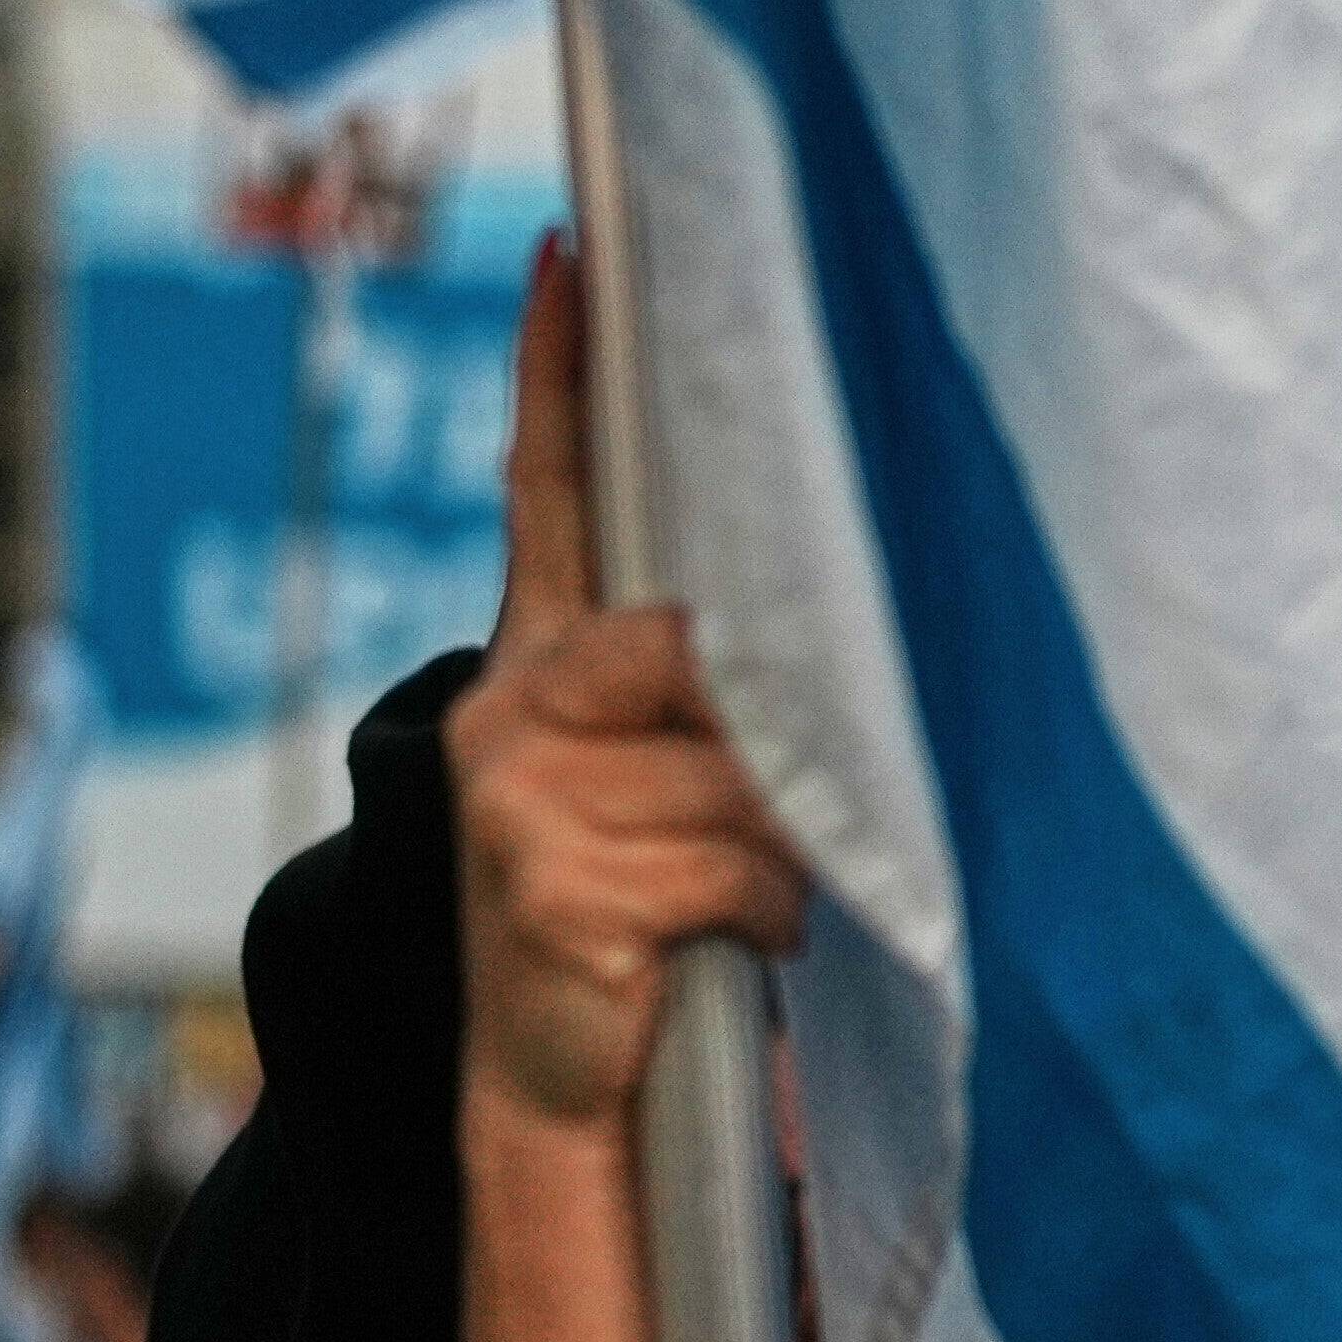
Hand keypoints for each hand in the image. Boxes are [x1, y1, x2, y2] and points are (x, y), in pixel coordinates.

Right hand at [456, 236, 810, 1132]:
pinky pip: (734, 857)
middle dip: (776, 711)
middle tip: (807, 773)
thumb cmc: (649, 931)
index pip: (548, 491)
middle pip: (693, 638)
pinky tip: (740, 946)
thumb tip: (832, 647)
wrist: (562, 1092)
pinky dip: (774, 908)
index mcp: (541, 671)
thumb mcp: (675, 791)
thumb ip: (718, 702)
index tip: (573, 249)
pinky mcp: (550, 878)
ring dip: (790, 836)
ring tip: (758, 893)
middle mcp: (509, 708)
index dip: (558, 371)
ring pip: (735, 760)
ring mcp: (517, 791)